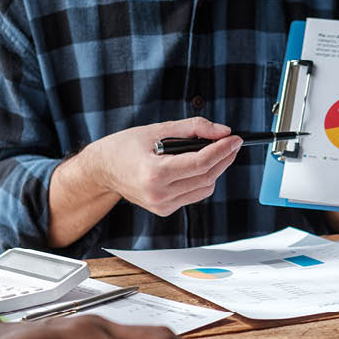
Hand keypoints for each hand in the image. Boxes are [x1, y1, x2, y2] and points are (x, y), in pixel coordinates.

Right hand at [88, 117, 241, 216]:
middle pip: (206, 177)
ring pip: (205, 188)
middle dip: (223, 158)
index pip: (200, 163)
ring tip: (215, 152)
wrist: (103, 169)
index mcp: (153, 173)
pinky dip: (202, 180)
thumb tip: (222, 131)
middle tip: (231, 143)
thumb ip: (193, 128)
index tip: (234, 139)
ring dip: (215, 170)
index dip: (222, 150)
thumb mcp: (157, 129)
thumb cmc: (125, 147)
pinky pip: (195, 195)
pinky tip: (198, 167)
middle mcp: (158, 194)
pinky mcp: (165, 210)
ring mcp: (162, 205)